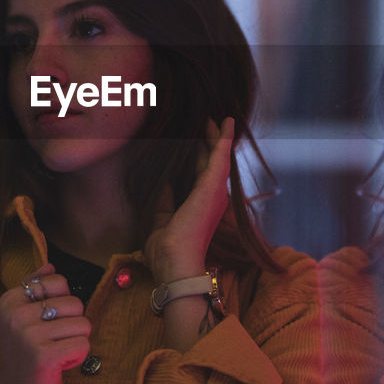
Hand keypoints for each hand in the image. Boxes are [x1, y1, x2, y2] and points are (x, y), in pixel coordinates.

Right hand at [0, 264, 90, 383]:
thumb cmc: (24, 354)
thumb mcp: (21, 317)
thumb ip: (34, 288)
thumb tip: (50, 264)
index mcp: (11, 300)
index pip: (59, 282)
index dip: (61, 304)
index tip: (44, 324)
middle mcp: (17, 314)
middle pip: (75, 303)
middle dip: (72, 325)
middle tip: (51, 343)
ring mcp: (29, 335)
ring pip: (83, 325)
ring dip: (75, 342)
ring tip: (55, 353)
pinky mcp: (44, 356)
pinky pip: (84, 345)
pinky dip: (77, 358)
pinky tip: (59, 365)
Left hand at [144, 117, 233, 283]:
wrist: (175, 264)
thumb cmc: (167, 251)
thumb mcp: (160, 221)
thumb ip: (163, 202)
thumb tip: (163, 183)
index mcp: (201, 207)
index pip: (200, 176)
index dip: (199, 158)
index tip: (196, 141)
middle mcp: (212, 199)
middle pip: (211, 164)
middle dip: (210, 143)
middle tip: (210, 123)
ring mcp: (215, 192)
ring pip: (218, 157)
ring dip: (218, 137)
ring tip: (218, 119)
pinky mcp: (213, 187)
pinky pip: (220, 156)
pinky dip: (222, 139)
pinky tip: (224, 122)